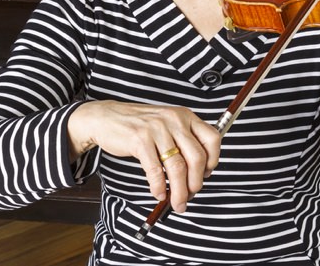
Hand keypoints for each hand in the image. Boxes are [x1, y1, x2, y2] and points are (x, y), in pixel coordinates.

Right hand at [67, 100, 220, 212]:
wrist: (106, 117)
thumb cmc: (140, 125)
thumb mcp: (168, 124)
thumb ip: (183, 141)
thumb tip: (198, 173)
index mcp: (186, 116)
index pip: (212, 139)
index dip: (213, 160)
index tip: (205, 175)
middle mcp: (175, 120)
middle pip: (196, 157)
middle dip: (195, 183)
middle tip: (190, 196)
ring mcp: (157, 129)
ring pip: (177, 167)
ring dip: (179, 191)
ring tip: (177, 203)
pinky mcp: (140, 141)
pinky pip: (155, 170)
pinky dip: (159, 187)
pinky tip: (159, 194)